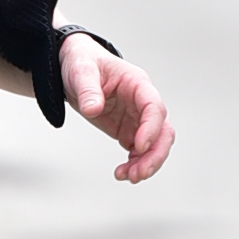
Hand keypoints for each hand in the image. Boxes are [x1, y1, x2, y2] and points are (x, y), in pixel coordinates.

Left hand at [61, 36, 173, 182]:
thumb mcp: (81, 71)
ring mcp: (137, 118)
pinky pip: (140, 152)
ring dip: (146, 163)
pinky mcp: (129, 130)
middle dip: (155, 154)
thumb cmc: (83, 62)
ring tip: (128, 176)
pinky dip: (135, 164)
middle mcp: (142, 102)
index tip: (139, 147)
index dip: (151, 128)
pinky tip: (123, 173)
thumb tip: (93, 108)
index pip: (154, 107)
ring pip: (155, 145)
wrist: (74, 67)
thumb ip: (88, 89)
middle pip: (163, 130)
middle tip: (139, 173)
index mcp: (137, 84)